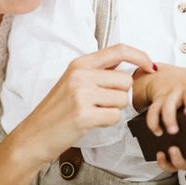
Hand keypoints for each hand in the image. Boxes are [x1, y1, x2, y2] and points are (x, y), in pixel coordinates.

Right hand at [15, 44, 154, 163]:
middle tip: (100, 104)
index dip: (140, 56)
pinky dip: (107, 123)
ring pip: (122, 100)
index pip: (118, 50)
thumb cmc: (57, 110)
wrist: (34, 135)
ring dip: (113, 110)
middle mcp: (80, 75)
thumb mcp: (73, 81)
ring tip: (92, 113)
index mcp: (80, 63)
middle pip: (125, 81)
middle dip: (120, 95)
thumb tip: (128, 64)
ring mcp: (81, 94)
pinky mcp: (84, 115)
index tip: (151, 65)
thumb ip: (98, 72)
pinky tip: (90, 123)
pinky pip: (114, 117)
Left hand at [157, 130, 185, 176]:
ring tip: (166, 148)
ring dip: (169, 160)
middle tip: (174, 150)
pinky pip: (166, 165)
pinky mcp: (173, 159)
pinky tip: (159, 152)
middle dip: (179, 160)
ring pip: (174, 165)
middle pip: (184, 165)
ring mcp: (182, 161)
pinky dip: (162, 161)